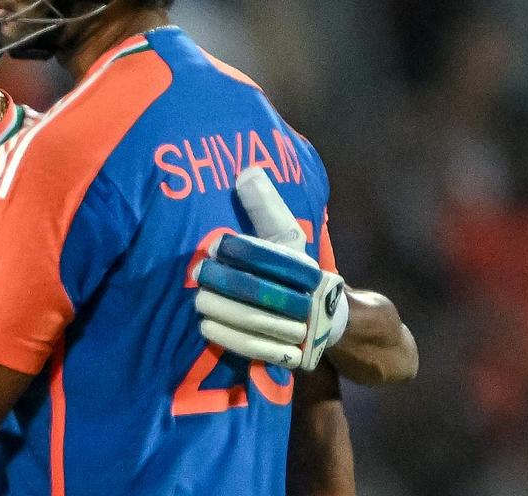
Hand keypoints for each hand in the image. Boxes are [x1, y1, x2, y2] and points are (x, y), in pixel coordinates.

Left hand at [194, 167, 348, 370]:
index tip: (218, 244)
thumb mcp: (287, 239)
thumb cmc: (294, 272)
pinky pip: (256, 349)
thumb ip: (266, 208)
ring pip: (258, 322)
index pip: (278, 259)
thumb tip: (247, 171)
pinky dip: (228, 337)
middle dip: (228, 281)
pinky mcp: (288, 355)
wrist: (330, 322)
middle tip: (200, 270)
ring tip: (198, 297)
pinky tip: (205, 325)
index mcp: (310, 270)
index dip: (246, 252)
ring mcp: (300, 332)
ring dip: (223, 310)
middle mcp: (310, 301)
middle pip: (265, 292)